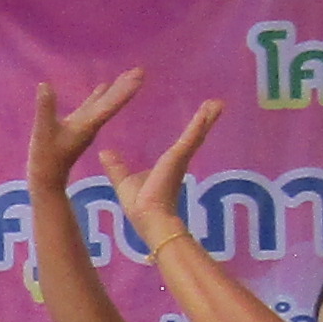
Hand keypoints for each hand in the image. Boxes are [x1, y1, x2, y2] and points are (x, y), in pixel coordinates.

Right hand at [27, 71, 144, 222]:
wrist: (47, 180)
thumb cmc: (44, 159)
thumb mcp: (42, 133)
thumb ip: (45, 109)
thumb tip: (45, 85)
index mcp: (87, 126)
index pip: (109, 105)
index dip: (123, 91)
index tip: (138, 78)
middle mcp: (91, 125)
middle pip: (112, 102)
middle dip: (126, 86)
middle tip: (141, 70)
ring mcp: (86, 125)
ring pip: (105, 103)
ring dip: (117, 88)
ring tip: (130, 73)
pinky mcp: (78, 126)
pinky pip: (93, 106)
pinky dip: (100, 95)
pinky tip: (104, 85)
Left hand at [96, 100, 219, 264]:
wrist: (150, 219)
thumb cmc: (140, 206)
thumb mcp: (123, 181)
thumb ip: (117, 166)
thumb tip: (104, 152)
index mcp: (169, 165)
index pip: (183, 143)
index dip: (191, 130)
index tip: (200, 117)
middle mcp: (178, 161)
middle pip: (194, 135)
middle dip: (205, 120)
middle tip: (215, 104)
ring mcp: (180, 159)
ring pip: (197, 133)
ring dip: (207, 117)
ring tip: (218, 102)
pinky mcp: (179, 157)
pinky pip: (192, 136)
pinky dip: (201, 123)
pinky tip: (210, 110)